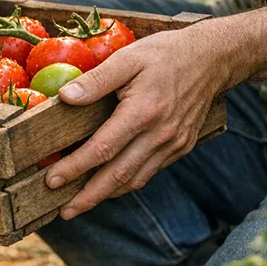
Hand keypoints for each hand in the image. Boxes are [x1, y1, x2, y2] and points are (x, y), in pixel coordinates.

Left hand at [44, 22, 236, 219]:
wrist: (215, 58)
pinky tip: (110, 185)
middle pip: (118, 175)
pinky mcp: (181, 146)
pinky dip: (127, 182)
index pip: (103, 149)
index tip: (52, 181)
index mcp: (143, 112)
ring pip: (135, 179)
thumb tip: (65, 97)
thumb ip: (96, 79)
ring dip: (107, 195)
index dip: (75, 168)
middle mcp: (160, 134)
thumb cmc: (166, 53)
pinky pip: (150, 172)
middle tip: (64, 212)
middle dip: (88, 197)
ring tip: (80, 203)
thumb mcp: (129, 57)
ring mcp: (173, 143)